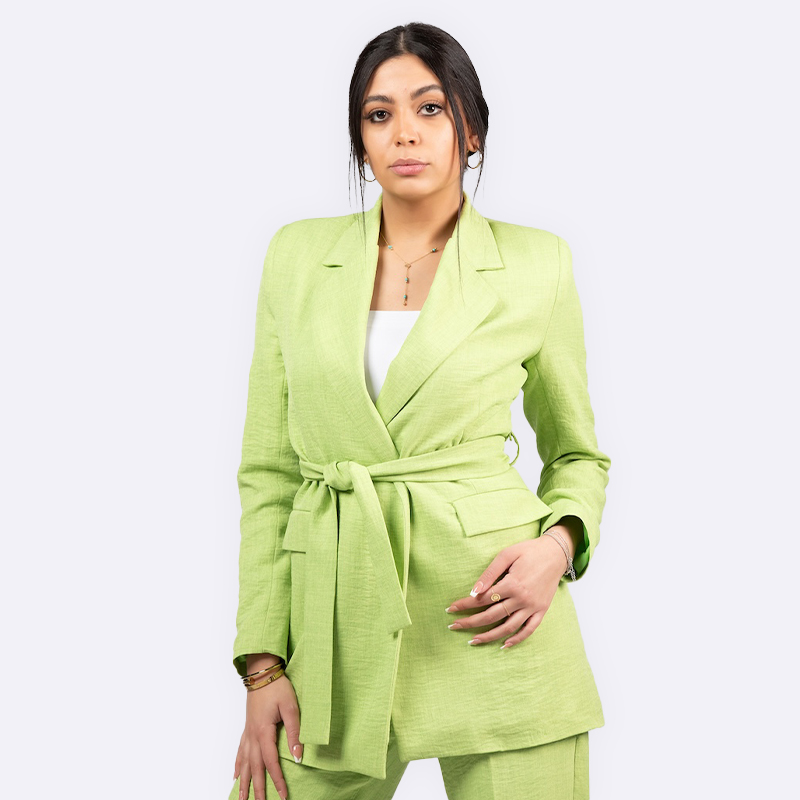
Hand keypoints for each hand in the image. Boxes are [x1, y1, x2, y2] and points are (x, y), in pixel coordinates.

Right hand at [232, 665, 302, 799]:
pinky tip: (236, 775)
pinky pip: (240, 751)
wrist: (262, 672)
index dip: (277, 780)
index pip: (271, 762)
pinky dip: (238, 765)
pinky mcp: (247, 727)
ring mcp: (248, 732)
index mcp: (264, 731)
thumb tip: (298, 756)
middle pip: (255, 767)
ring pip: (245, 762)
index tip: (283, 796)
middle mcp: (253, 735)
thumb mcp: (291, 707)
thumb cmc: (278, 687)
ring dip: (244, 782)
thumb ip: (295, 732)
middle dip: (258, 788)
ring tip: (242, 799)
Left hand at [445, 529, 571, 648]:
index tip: (451, 609)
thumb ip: (490, 573)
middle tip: (454, 626)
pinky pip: (529, 630)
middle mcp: (522, 599)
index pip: (483, 599)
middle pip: (492, 616)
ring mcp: (533, 607)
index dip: (465, 604)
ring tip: (473, 640)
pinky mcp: (542, 611)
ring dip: (489, 636)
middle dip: (470, 622)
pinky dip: (517, 639)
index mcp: (512, 584)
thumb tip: (474, 590)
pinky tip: (503, 645)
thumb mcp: (507, 555)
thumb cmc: (529, 551)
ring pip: (508, 627)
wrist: (555, 553)